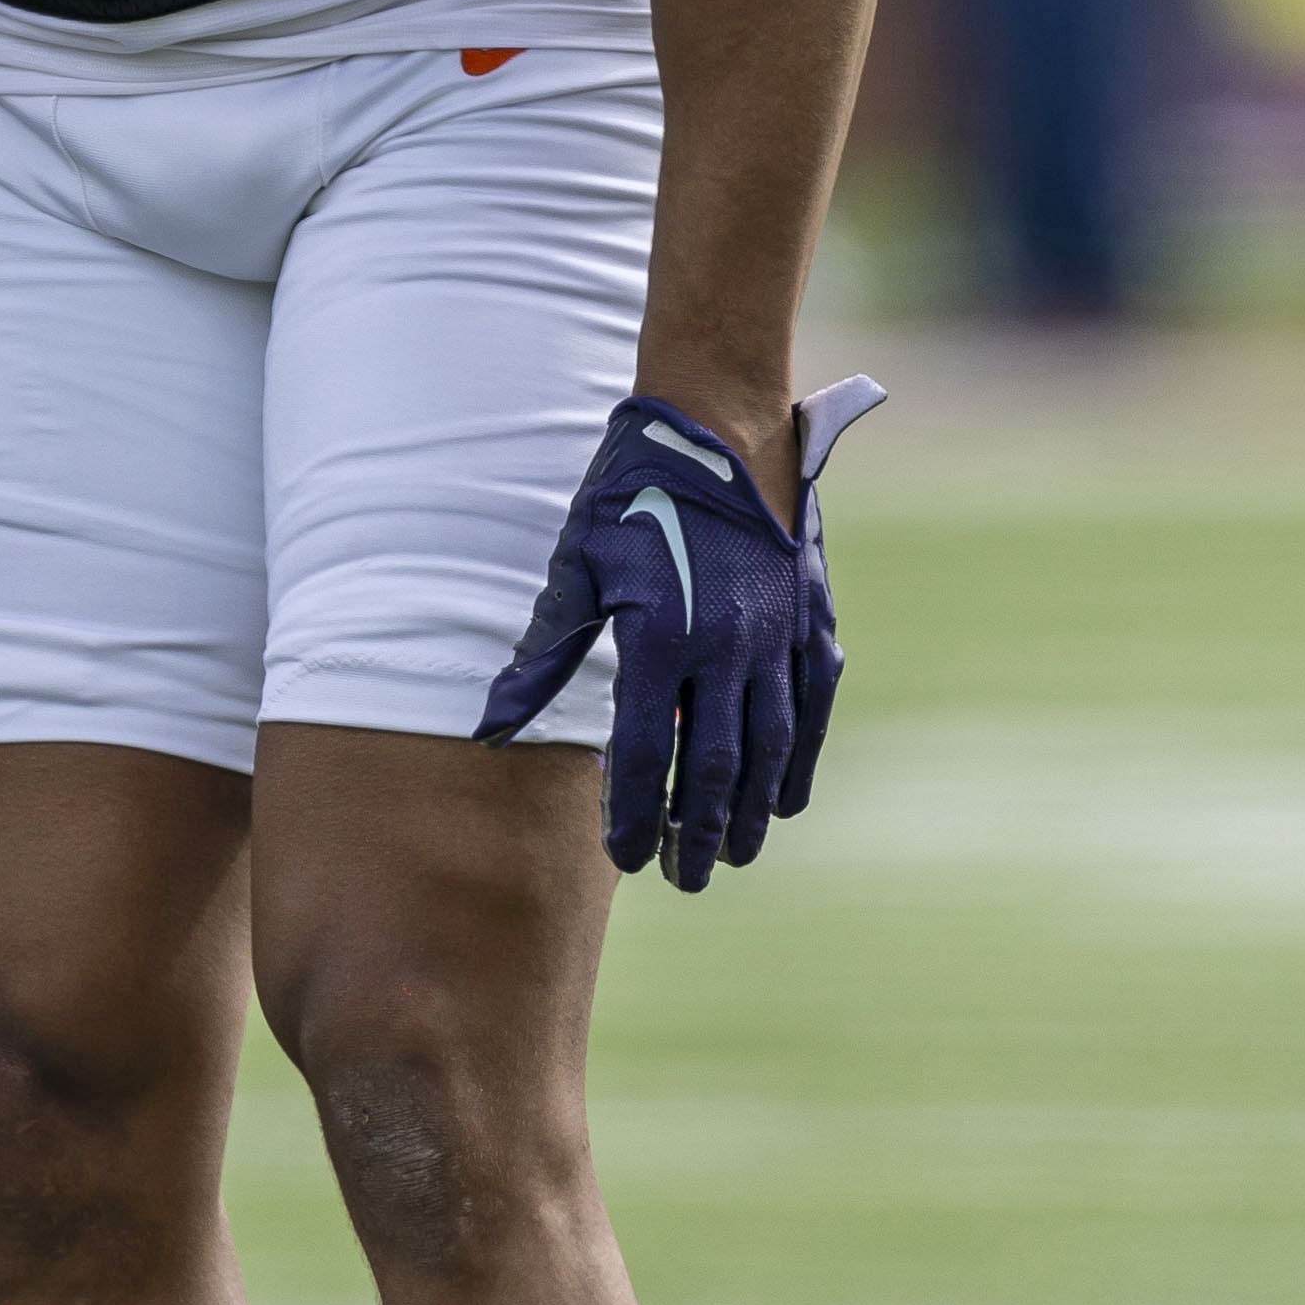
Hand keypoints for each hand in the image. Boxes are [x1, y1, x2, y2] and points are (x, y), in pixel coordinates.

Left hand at [479, 377, 884, 889]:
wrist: (716, 427)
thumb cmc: (630, 493)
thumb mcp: (578, 566)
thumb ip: (543, 653)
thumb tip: (491, 726)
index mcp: (660, 637)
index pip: (644, 754)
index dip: (634, 814)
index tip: (625, 858)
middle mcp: (726, 647)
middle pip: (716, 767)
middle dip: (700, 832)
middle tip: (685, 878)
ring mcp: (778, 636)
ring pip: (771, 748)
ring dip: (753, 810)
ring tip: (735, 854)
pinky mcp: (813, 622)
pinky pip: (812, 709)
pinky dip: (798, 761)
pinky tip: (786, 799)